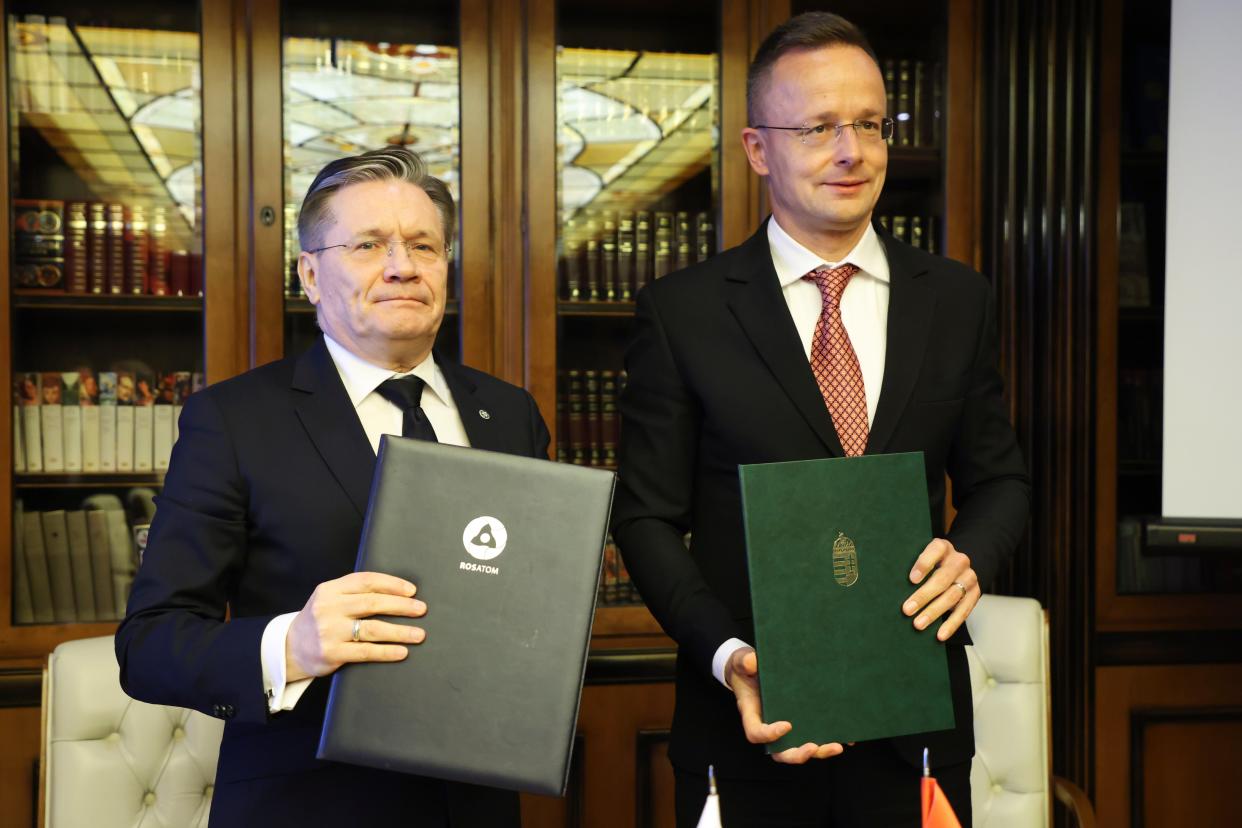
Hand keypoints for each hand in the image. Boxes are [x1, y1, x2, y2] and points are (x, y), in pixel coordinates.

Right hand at [286, 572, 426, 680]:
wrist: (290, 648)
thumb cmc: (320, 620)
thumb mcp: (330, 599)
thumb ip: (354, 592)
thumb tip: (396, 592)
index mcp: (330, 589)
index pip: (366, 581)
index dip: (392, 584)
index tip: (412, 591)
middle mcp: (328, 608)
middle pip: (372, 603)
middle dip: (401, 606)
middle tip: (421, 609)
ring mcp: (329, 631)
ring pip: (372, 628)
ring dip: (400, 631)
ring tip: (419, 634)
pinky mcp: (331, 653)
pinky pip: (365, 651)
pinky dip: (386, 652)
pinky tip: (402, 652)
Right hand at [724, 646, 844, 763]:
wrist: (751, 671)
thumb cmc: (745, 669)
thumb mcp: (741, 662)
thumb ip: (744, 661)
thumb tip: (752, 661)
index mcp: (752, 715)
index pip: (757, 734)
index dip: (770, 734)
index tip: (787, 725)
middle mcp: (768, 727)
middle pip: (780, 753)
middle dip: (798, 754)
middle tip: (813, 747)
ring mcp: (785, 730)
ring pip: (799, 750)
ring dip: (818, 751)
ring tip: (836, 746)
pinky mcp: (799, 724)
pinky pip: (811, 737)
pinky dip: (827, 741)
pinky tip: (846, 739)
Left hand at [902, 538, 979, 640]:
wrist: (958, 567)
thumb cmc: (932, 563)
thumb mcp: (924, 556)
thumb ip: (913, 564)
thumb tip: (889, 583)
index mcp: (943, 547)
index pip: (935, 550)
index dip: (924, 564)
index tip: (911, 579)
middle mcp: (959, 561)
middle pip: (942, 579)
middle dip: (923, 596)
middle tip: (907, 610)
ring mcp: (969, 577)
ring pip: (951, 596)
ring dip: (934, 612)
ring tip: (918, 624)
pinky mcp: (975, 594)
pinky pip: (964, 611)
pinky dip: (951, 624)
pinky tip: (940, 635)